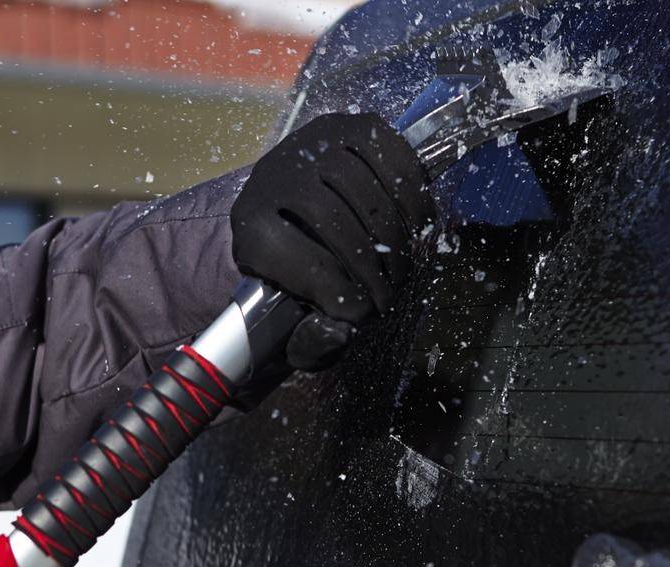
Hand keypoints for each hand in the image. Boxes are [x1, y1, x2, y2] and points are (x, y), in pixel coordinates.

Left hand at [230, 112, 434, 369]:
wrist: (294, 201)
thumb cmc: (298, 264)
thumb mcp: (292, 304)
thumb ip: (313, 336)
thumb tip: (343, 332)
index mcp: (251, 225)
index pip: (303, 263)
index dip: (341, 295)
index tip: (361, 315)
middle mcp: (275, 175)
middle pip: (339, 226)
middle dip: (375, 271)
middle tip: (389, 296)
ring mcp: (314, 143)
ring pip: (370, 196)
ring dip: (398, 241)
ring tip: (403, 267)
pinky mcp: (350, 126)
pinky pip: (395, 162)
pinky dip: (415, 198)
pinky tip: (417, 226)